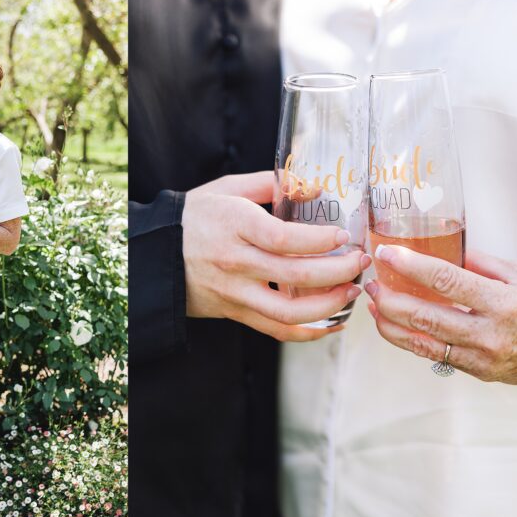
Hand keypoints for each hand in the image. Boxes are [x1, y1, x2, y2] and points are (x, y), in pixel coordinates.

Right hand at [182, 171, 368, 342]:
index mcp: (235, 225)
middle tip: (360, 260)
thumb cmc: (196, 216)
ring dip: (330, 304)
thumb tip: (317, 189)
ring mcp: (236, 292)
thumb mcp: (229, 188)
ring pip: (290, 311)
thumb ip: (274, 185)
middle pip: (296, 274)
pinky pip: (277, 330)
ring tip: (351, 291)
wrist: (156, 254)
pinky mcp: (236, 312)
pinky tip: (331, 321)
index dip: (320, 239)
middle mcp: (236, 261)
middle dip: (339, 269)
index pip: (285, 238)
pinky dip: (309, 331)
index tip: (344, 235)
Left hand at [365, 246, 516, 387]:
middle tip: (371, 282)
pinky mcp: (481, 373)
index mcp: (505, 302)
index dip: (410, 266)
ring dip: (391, 323)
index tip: (387, 254)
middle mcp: (493, 334)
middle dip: (390, 299)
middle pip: (425, 316)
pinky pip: (437, 355)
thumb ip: (477, 264)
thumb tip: (435, 252)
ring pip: (423, 342)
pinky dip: (412, 340)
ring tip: (374, 305)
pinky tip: (397, 325)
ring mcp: (485, 358)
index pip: (446, 281)